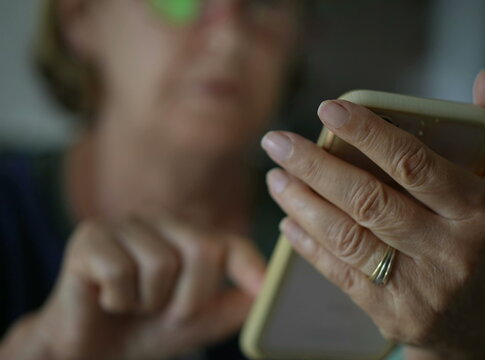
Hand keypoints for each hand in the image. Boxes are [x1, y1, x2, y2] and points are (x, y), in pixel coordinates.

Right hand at [1, 216, 264, 359]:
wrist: (92, 350)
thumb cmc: (146, 329)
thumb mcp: (200, 321)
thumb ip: (235, 304)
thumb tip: (268, 289)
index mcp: (191, 234)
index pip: (230, 243)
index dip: (249, 266)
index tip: (263, 288)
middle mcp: (162, 219)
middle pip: (203, 249)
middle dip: (189, 299)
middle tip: (165, 314)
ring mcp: (125, 223)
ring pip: (161, 263)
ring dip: (148, 302)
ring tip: (133, 304)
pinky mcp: (90, 235)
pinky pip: (121, 270)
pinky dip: (118, 299)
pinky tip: (108, 299)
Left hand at [260, 71, 484, 358]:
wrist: (479, 327)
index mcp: (480, 211)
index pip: (416, 165)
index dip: (369, 134)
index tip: (328, 109)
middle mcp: (451, 251)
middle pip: (370, 201)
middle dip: (315, 166)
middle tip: (277, 141)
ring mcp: (420, 288)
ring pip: (348, 237)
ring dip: (303, 203)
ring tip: (276, 176)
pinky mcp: (392, 313)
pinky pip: (340, 273)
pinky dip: (309, 244)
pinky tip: (288, 220)